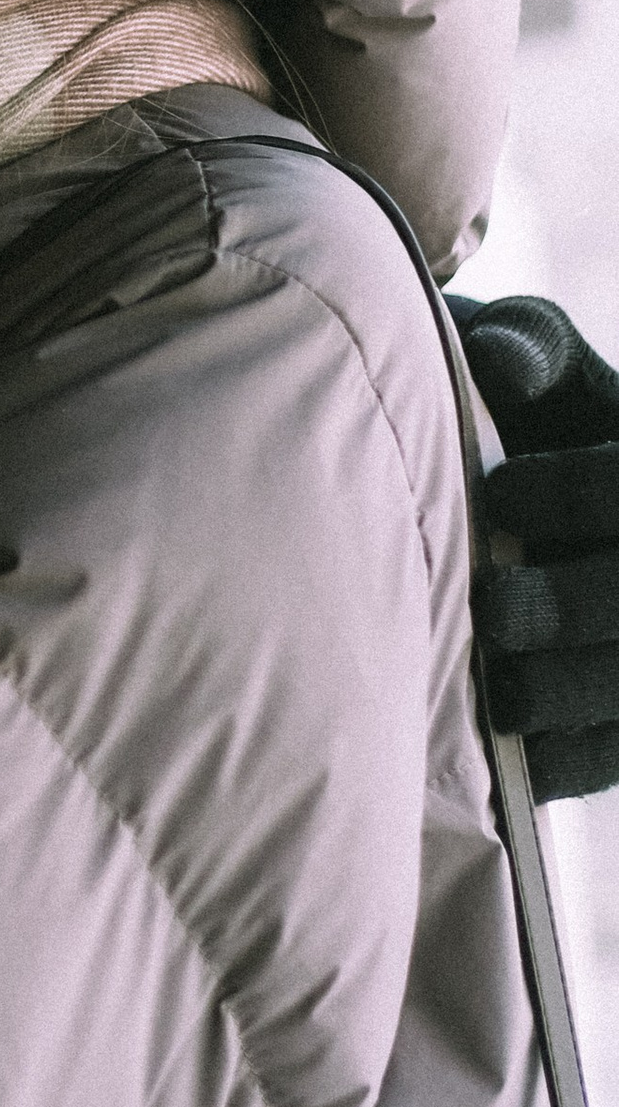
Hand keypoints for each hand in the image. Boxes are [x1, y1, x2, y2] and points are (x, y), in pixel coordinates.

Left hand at [453, 293, 618, 802]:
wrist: (534, 488)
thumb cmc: (532, 412)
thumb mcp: (543, 364)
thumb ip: (529, 347)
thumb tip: (503, 360)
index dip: (578, 493)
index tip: (500, 490)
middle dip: (579, 605)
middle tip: (499, 610)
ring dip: (574, 694)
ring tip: (500, 691)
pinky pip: (616, 753)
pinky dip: (574, 759)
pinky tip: (521, 752)